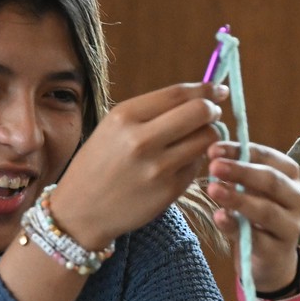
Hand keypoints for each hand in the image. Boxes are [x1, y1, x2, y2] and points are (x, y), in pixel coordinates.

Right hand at [48, 83, 224, 250]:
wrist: (80, 211)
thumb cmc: (99, 163)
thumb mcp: (113, 127)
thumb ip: (152, 111)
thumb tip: (199, 95)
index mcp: (125, 116)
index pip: (179, 94)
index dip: (206, 89)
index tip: (219, 90)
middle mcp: (141, 140)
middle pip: (201, 113)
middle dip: (213, 111)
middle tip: (212, 114)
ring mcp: (158, 168)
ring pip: (207, 140)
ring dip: (209, 136)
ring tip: (196, 139)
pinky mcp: (169, 191)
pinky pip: (197, 165)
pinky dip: (196, 160)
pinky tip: (179, 163)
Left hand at [206, 141, 299, 290]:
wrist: (271, 258)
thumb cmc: (257, 214)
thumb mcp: (249, 190)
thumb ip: (235, 173)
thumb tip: (213, 154)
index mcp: (290, 174)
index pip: (267, 156)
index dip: (240, 151)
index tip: (212, 149)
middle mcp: (297, 197)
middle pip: (271, 180)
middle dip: (241, 172)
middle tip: (214, 166)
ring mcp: (291, 225)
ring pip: (267, 210)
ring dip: (238, 199)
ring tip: (213, 190)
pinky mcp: (279, 251)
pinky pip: (257, 238)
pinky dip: (236, 227)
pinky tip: (219, 217)